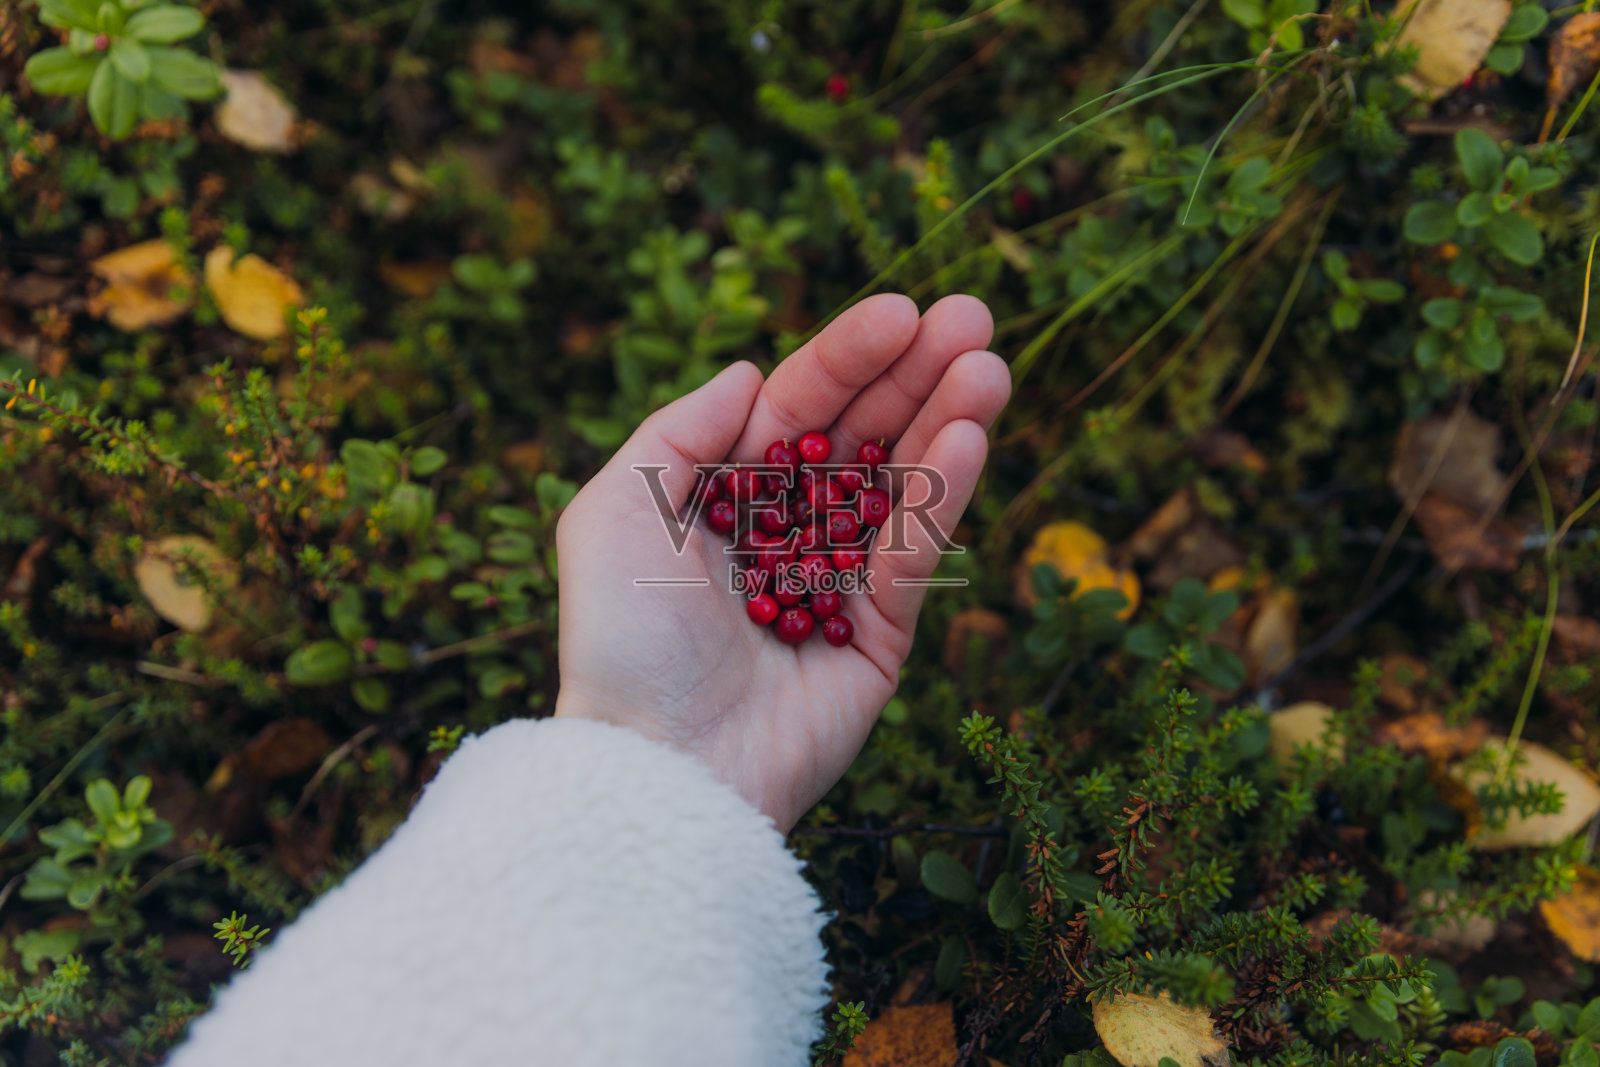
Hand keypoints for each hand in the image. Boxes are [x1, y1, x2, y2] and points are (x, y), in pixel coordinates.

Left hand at [554, 294, 1009, 830]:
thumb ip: (680, 431)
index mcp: (723, 500)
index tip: (904, 308)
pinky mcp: (879, 639)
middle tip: (974, 317)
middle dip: (915, 376)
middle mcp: (784, 534)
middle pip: (862, 437)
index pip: (797, 410)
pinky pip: (914, 556)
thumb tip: (752, 373)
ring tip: (990, 365)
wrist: (660, 764)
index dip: (848, 358)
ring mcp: (837, 586)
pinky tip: (969, 437)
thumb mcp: (616, 512)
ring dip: (947, 421)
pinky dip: (941, 497)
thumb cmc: (624, 638)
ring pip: (900, 488)